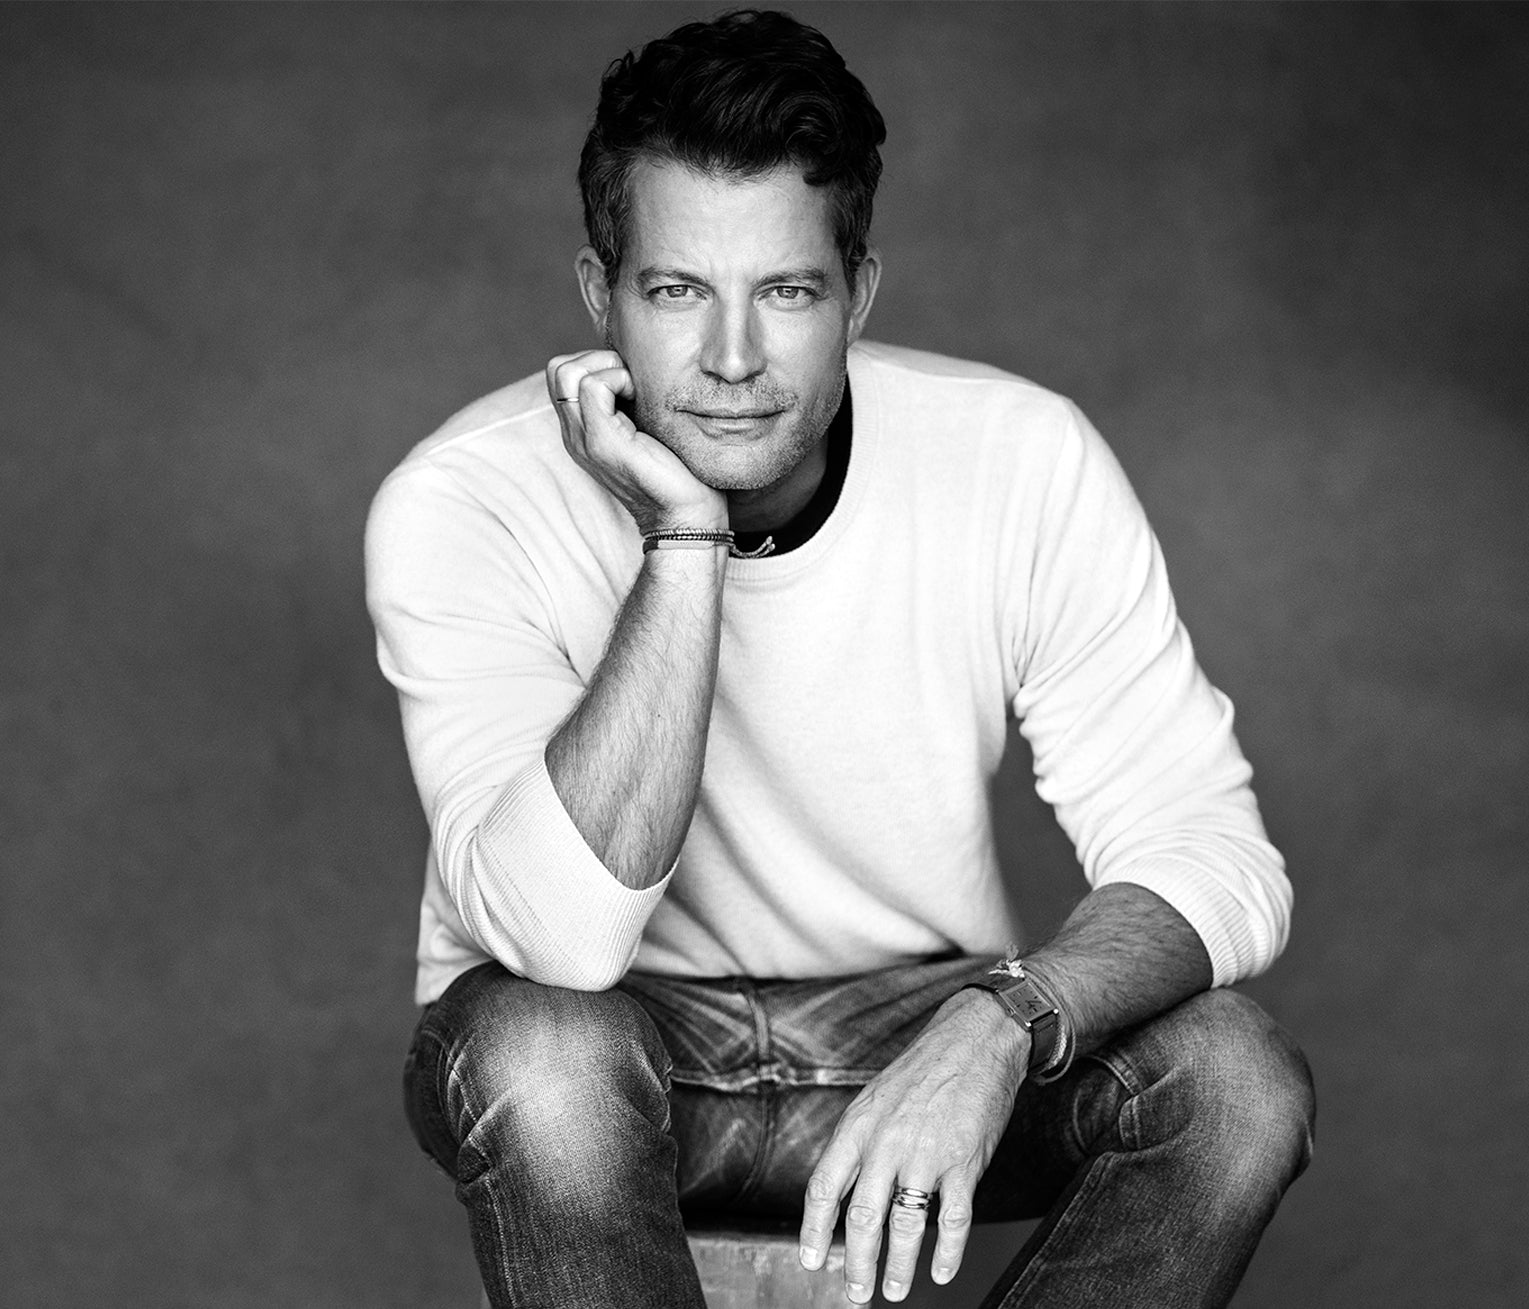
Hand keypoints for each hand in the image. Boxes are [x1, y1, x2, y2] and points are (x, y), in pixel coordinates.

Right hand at [545, 350, 726, 534]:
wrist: (686, 515)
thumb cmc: (677, 470)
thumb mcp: (646, 426)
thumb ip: (629, 402)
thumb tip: (636, 364)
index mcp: (582, 430)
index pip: (562, 374)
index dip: (594, 361)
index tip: (631, 379)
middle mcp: (575, 435)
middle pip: (556, 369)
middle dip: (596, 357)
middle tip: (631, 378)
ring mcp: (583, 439)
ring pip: (566, 372)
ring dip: (606, 366)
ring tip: (635, 388)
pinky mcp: (601, 442)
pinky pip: (592, 385)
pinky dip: (619, 378)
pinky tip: (641, 398)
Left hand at [798, 989, 1028, 1302]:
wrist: (973, 1040)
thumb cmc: (922, 1071)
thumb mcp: (873, 1099)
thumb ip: (857, 1145)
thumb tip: (839, 1193)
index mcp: (857, 1126)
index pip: (823, 1188)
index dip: (813, 1231)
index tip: (812, 1261)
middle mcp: (887, 1143)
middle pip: (862, 1218)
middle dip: (857, 1263)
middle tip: (856, 1292)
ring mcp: (927, 1155)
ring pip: (906, 1226)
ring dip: (899, 1266)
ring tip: (896, 1290)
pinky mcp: (965, 1163)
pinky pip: (954, 1220)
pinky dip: (948, 1253)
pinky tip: (941, 1271)